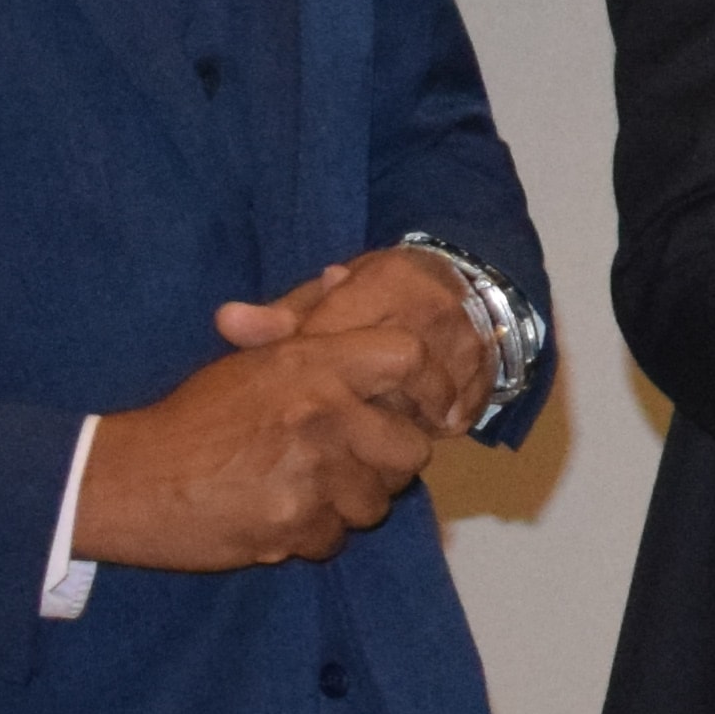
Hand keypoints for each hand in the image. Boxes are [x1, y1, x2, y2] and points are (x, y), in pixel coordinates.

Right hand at [74, 326, 447, 570]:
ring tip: (302, 486)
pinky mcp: (296, 527)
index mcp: (309, 364)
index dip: (431, 385)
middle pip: (410, 449)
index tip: (432, 409)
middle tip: (348, 460)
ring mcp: (311, 475)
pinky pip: (338, 538)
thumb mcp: (249, 361)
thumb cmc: (192, 418)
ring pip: (377, 502)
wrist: (126, 480)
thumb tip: (344, 276)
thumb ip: (303, 323)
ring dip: (349, 502)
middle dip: (386, 461)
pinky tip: (278, 513)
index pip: (408, 357)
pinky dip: (315, 533)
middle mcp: (320, 414)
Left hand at [216, 245, 492, 432]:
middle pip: (380, 379)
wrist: (474, 288)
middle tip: (327, 426)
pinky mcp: (488, 376)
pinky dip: (423, 430)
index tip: (299, 394)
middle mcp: (434, 309)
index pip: (336, 334)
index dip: (311, 373)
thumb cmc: (382, 294)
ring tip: (366, 433)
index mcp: (390, 280)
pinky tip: (404, 430)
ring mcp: (468, 344)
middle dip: (352, 407)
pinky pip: (450, 419)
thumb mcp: (332, 295)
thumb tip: (226, 322)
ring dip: (388, 425)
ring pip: (417, 406)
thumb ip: (282, 314)